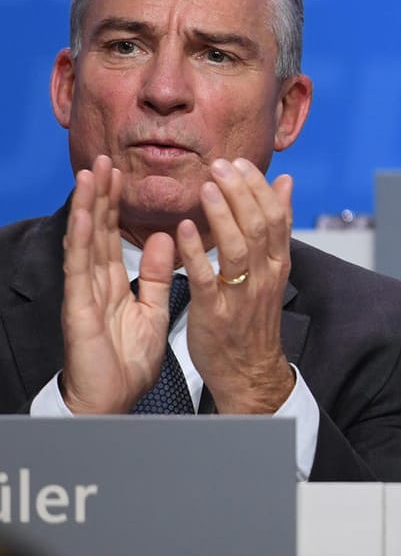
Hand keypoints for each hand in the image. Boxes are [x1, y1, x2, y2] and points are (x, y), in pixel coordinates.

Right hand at [59, 156, 178, 412]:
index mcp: (113, 280)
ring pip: (86, 241)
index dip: (117, 203)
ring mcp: (85, 291)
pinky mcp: (79, 307)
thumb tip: (166, 238)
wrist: (113, 396)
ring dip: (88, 207)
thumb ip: (157, 274)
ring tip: (90, 174)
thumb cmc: (127, 357)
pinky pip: (81, 269)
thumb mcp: (151, 307)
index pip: (115, 234)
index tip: (122, 171)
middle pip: (98, 230)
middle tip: (103, 159)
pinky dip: (83, 241)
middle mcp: (96, 280)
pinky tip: (86, 216)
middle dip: (100, 195)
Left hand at [176, 158, 295, 414]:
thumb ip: (276, 226)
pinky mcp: (216, 312)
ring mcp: (242, 294)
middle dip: (241, 192)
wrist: (249, 370)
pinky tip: (184, 229)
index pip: (277, 217)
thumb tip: (284, 183)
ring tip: (206, 187)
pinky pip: (207, 279)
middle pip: (260, 226)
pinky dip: (197, 253)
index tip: (239, 163)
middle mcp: (264, 275)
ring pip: (238, 248)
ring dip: (223, 215)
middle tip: (220, 165)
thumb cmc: (253, 317)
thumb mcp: (271, 268)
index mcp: (277, 263)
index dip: (259, 187)